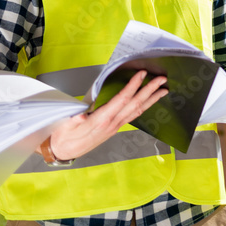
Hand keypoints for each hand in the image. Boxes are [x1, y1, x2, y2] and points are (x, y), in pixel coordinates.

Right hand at [41, 70, 167, 161]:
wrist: (62, 151)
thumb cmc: (63, 136)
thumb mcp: (66, 125)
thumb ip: (75, 119)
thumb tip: (82, 115)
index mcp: (101, 120)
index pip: (122, 99)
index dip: (133, 86)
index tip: (142, 74)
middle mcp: (112, 124)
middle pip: (135, 104)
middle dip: (150, 91)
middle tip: (162, 80)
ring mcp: (115, 127)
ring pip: (137, 111)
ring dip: (151, 99)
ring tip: (163, 90)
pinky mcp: (114, 129)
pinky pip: (132, 116)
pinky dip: (142, 107)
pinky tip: (147, 102)